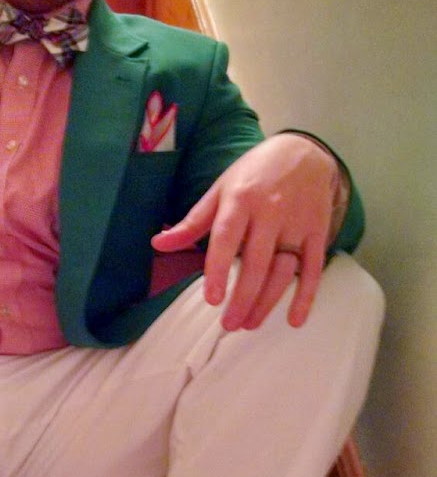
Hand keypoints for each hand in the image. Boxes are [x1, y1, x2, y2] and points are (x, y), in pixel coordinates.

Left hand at [151, 134, 338, 330]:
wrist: (304, 151)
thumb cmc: (253, 174)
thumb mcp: (220, 189)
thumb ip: (193, 222)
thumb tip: (158, 244)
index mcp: (240, 199)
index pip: (226, 238)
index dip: (218, 270)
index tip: (212, 299)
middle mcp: (270, 211)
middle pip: (257, 262)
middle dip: (243, 298)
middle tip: (229, 325)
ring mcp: (297, 222)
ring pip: (283, 270)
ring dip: (267, 302)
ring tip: (250, 324)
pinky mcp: (318, 231)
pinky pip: (313, 268)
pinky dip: (306, 296)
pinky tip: (294, 320)